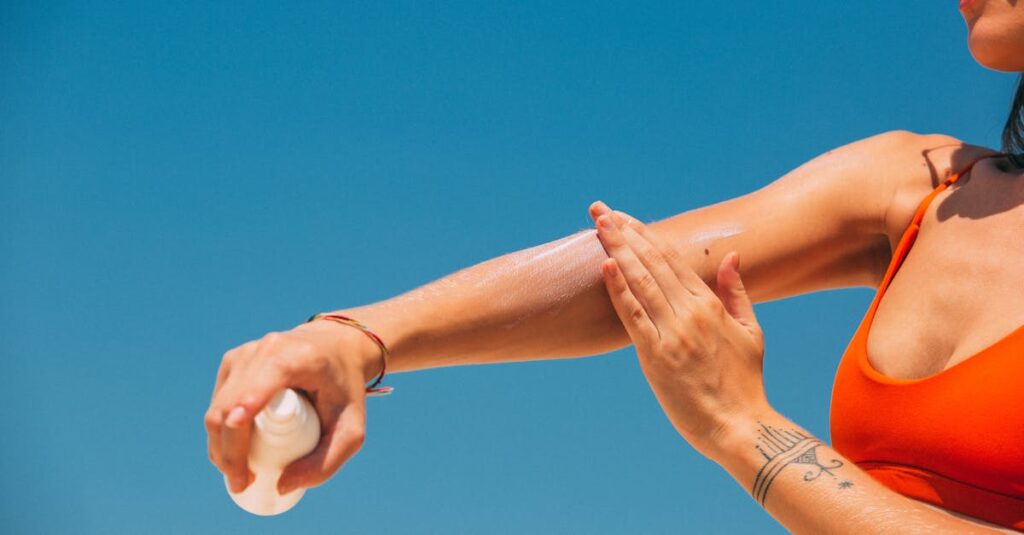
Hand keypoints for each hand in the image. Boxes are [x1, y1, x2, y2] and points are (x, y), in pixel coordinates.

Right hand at [204, 317, 381, 494]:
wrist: (338, 348)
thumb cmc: (346, 389)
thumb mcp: (352, 429)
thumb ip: (327, 462)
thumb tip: (281, 486)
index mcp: (294, 358)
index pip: (253, 393)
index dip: (239, 429)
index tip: (240, 469)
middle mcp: (264, 350)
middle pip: (229, 408)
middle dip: (228, 453)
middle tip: (243, 483)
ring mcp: (244, 352)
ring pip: (218, 407)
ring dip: (220, 445)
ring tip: (239, 472)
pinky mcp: (233, 359)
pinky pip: (219, 401)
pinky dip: (221, 429)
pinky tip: (233, 449)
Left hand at [588, 201, 768, 461]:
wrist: (741, 426)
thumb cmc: (744, 382)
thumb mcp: (750, 331)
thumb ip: (736, 292)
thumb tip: (731, 256)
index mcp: (709, 305)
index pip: (672, 258)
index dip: (645, 234)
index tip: (624, 216)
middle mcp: (689, 312)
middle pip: (652, 262)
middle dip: (625, 232)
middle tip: (600, 209)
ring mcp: (672, 333)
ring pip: (641, 281)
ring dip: (618, 249)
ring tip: (598, 224)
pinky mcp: (656, 356)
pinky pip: (633, 316)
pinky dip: (619, 289)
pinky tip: (605, 265)